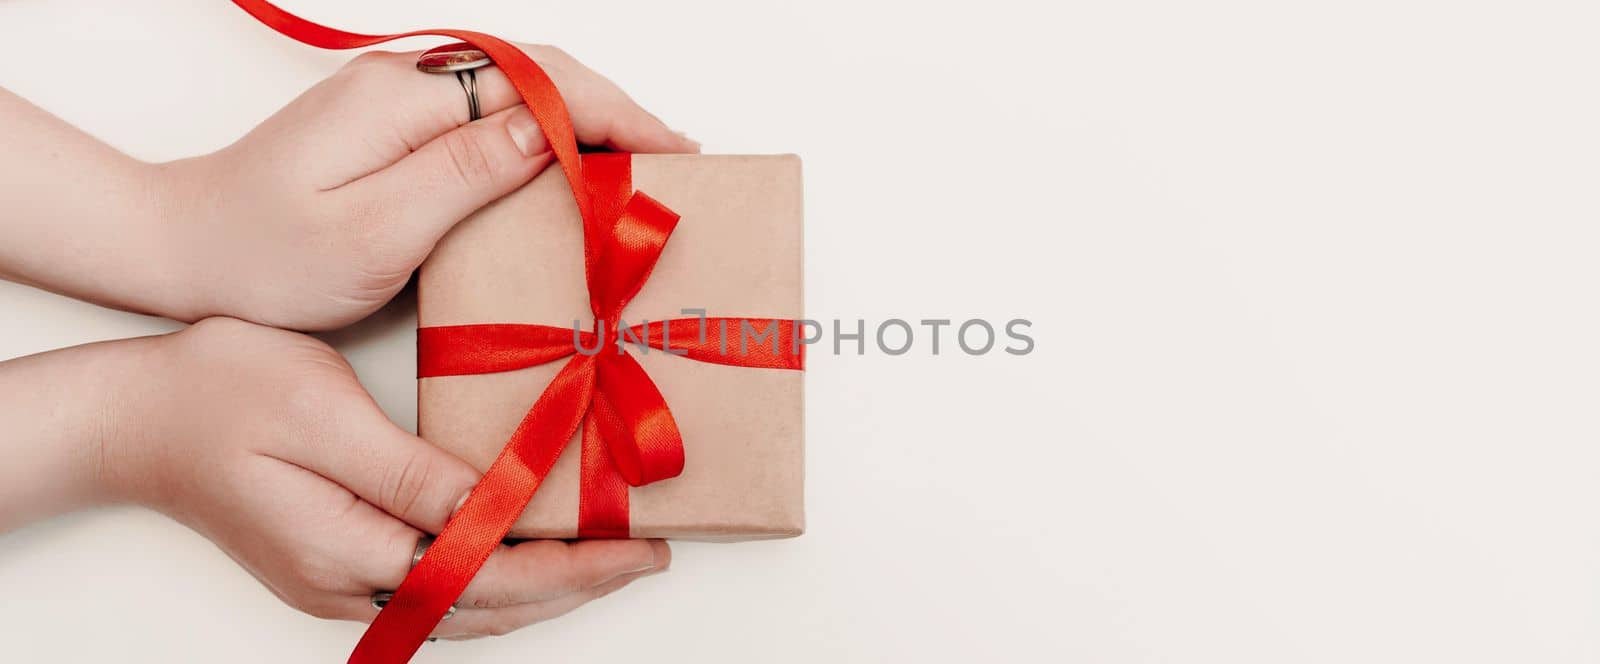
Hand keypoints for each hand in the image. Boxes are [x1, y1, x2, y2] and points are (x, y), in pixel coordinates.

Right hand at [104, 317, 668, 637]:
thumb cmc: (217, 394)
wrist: (132, 418)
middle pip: (491, 605)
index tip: (639, 548)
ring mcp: (343, 585)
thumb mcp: (317, 414)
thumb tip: (492, 507)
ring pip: (469, 606)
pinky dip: (499, 576)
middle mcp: (351, 587)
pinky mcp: (340, 567)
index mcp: (350, 552)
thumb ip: (408, 472)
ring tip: (610, 560)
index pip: (491, 575)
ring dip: (545, 588)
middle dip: (578, 585)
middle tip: (650, 555)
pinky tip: (530, 552)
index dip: (575, 567)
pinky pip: (441, 587)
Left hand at [154, 45, 696, 330]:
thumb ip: (462, 175)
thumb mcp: (370, 230)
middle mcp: (406, 83)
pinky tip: (571, 168)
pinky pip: (491, 116)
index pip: (540, 84)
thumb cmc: (264, 257)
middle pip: (539, 73)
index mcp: (404, 100)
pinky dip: (547, 134)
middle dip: (616, 110)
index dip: (617, 115)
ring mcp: (400, 101)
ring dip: (588, 119)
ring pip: (520, 90)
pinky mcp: (396, 129)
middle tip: (676, 162)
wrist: (182, 250)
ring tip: (641, 165)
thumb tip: (548, 132)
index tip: (674, 153)